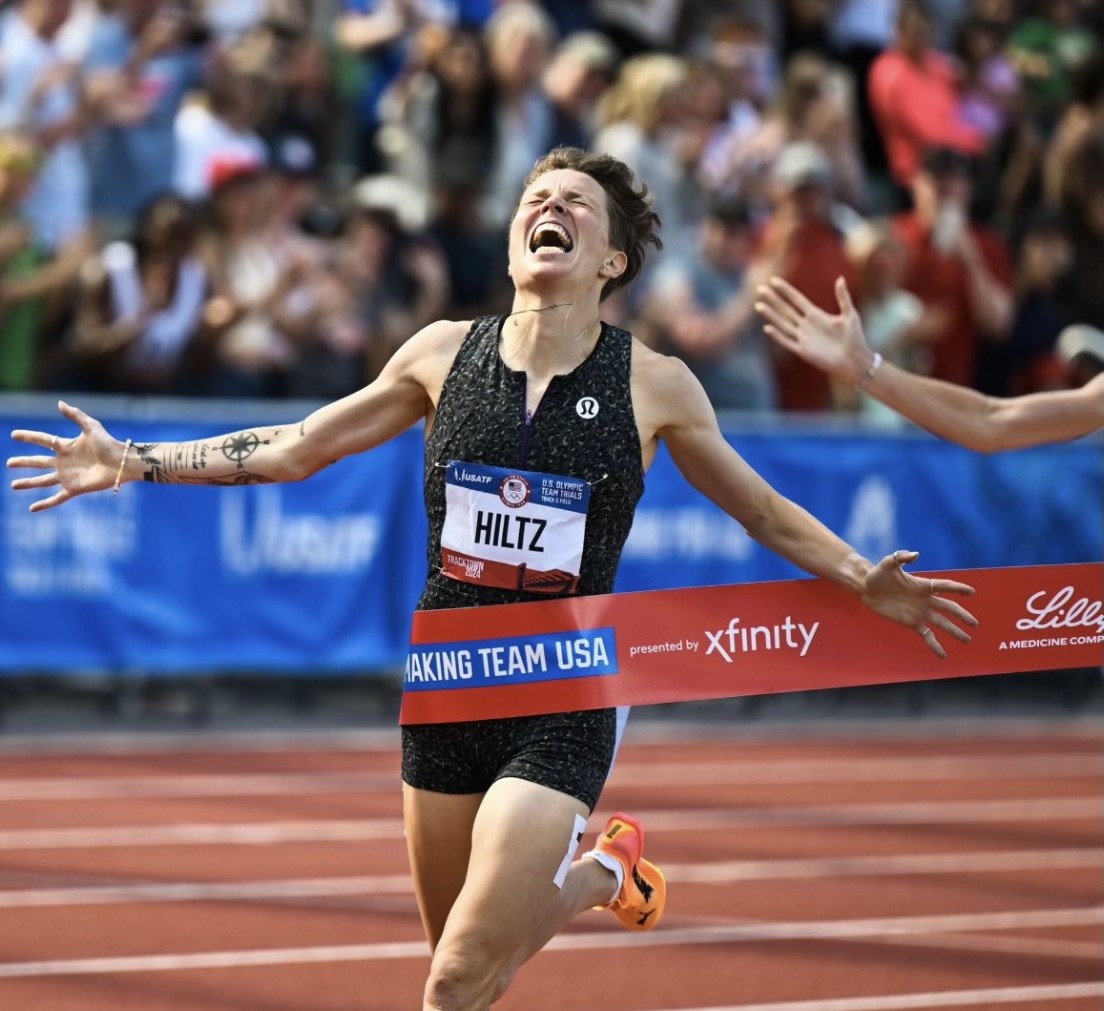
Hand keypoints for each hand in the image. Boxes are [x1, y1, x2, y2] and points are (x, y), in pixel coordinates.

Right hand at [8, 402, 123, 511]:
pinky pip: (57, 498)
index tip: (13, 435)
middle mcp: (64, 462)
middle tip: (9, 463)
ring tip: (13, 485)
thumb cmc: (109, 444)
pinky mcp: (74, 488)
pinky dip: (45, 504)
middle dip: (24, 462)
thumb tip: (59, 403)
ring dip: (28, 483)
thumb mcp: (91, 427)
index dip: (28, 437)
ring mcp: (68, 476)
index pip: (42, 440)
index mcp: (66, 447)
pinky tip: (32, 509)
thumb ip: (75, 415)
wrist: (122, 462)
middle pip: (38, 462)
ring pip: (43, 481)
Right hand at [755, 275, 870, 382]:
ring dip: (771, 315)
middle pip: (785, 309)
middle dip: (773, 299)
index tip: (773, 280)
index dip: (785, 290)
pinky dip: (777, 335)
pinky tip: (767, 328)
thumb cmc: (854, 337)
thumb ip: (843, 297)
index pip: (796, 299)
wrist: (854, 359)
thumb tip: (840, 279)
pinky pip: (787, 341)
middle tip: (759, 288)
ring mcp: (803, 337)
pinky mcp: (802, 350)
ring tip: (758, 305)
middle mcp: (806, 325)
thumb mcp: (850, 314)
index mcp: (816, 314)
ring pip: (783, 323)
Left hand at [861, 550, 977, 658]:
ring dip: (954, 632)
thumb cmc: (878, 574)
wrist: (867, 588)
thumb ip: (901, 557)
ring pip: (942, 624)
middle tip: (975, 624)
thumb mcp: (888, 563)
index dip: (957, 588)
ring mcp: (920, 612)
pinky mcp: (912, 623)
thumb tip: (915, 554)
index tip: (971, 592)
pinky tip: (943, 655)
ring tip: (967, 640)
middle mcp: (925, 600)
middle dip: (962, 616)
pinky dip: (935, 645)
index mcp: (923, 585)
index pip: (944, 586)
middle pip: (949, 608)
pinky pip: (927, 635)